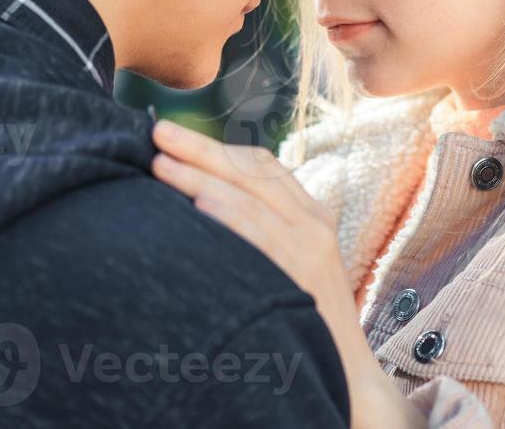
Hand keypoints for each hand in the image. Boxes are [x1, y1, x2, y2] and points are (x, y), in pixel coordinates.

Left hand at [150, 119, 422, 428]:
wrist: (346, 373)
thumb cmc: (306, 321)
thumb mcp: (291, 264)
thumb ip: (261, 232)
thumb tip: (203, 205)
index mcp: (311, 214)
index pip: (262, 165)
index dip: (217, 147)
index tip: (176, 138)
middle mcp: (313, 222)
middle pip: (251, 170)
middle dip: (200, 148)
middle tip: (157, 132)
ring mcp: (310, 246)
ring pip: (247, 197)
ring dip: (199, 177)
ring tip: (160, 166)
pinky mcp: (302, 273)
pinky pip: (258, 235)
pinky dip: (226, 215)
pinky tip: (196, 205)